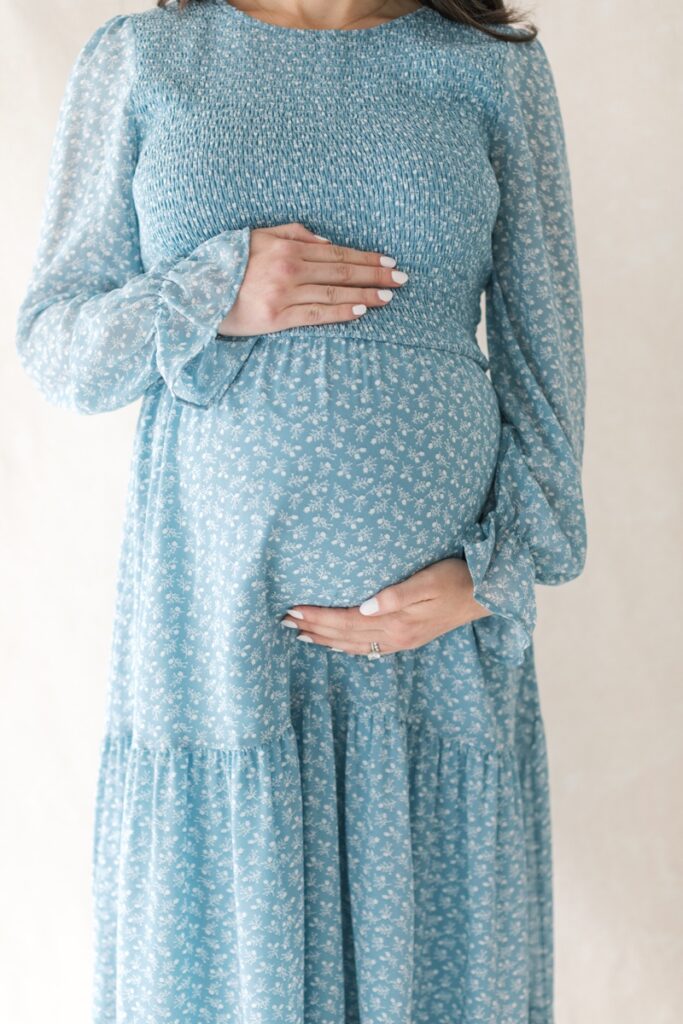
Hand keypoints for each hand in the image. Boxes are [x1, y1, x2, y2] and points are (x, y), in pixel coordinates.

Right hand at [218, 221, 408, 335]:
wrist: (195, 292)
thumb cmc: (227, 263)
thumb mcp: (257, 236)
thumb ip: (292, 233)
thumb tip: (326, 241)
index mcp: (287, 246)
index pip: (337, 252)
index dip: (366, 257)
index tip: (389, 261)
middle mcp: (289, 268)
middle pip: (342, 270)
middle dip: (376, 274)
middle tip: (402, 279)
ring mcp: (284, 294)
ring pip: (334, 291)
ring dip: (366, 294)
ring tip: (390, 297)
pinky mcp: (277, 317)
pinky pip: (316, 313)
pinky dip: (341, 310)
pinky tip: (361, 310)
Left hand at [279, 556, 492, 656]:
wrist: (488, 594)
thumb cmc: (458, 578)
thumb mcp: (430, 581)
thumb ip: (397, 594)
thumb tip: (364, 606)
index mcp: (397, 622)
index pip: (346, 620)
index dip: (318, 616)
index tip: (292, 609)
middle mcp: (396, 636)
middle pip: (345, 634)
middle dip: (314, 628)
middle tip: (284, 621)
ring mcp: (402, 641)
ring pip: (354, 644)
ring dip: (325, 639)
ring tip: (300, 635)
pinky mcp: (408, 639)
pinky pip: (369, 648)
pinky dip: (346, 646)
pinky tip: (336, 644)